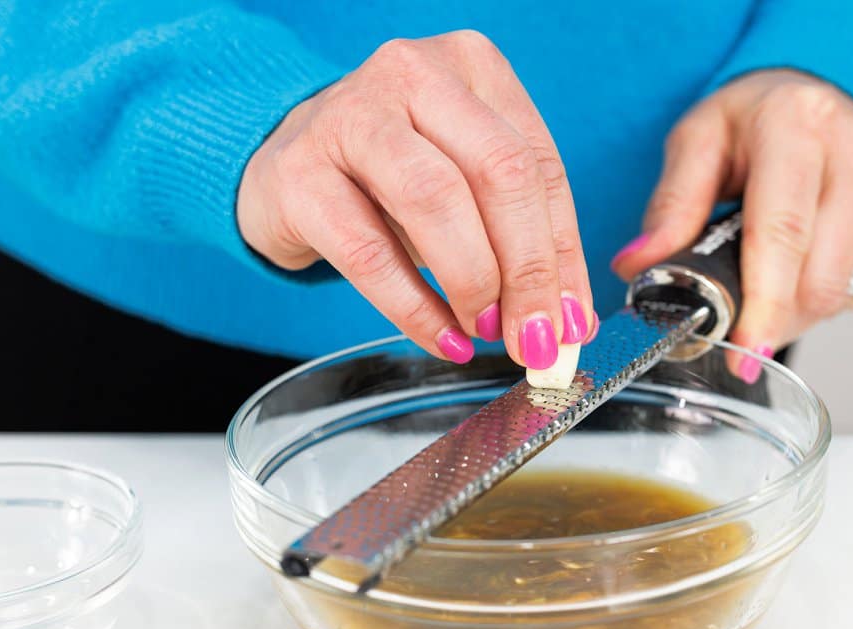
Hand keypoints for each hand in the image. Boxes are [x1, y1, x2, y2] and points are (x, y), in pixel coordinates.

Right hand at [237, 31, 593, 368]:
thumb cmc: (390, 177)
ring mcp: (348, 116)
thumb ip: (522, 242)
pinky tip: (442, 337)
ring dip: (473, 282)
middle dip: (527, 270)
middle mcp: (412, 73)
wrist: (281, 165)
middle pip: (498, 173)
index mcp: (472, 65)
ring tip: (486, 330)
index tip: (571, 322)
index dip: (564, 253)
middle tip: (535, 338)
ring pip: (435, 202)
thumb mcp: (465, 188)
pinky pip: (369, 253)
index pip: (539, 165)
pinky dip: (415, 308)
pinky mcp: (297, 173)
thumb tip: (571, 323)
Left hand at [611, 70, 852, 380]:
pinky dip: (830, 294)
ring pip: (844, 291)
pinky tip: (807, 262)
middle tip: (737, 313)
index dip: (764, 304)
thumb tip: (639, 264)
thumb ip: (670, 206)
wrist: (810, 95)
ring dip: (799, 308)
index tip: (745, 351)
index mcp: (796, 123)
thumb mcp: (695, 144)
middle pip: (818, 276)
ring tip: (771, 274)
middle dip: (772, 315)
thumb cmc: (750, 123)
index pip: (782, 233)